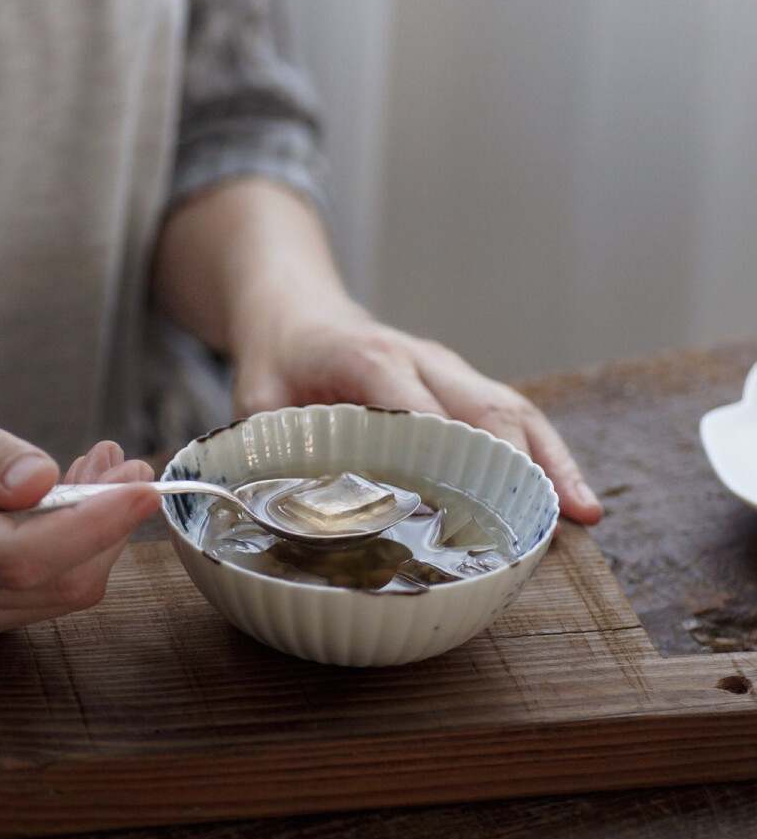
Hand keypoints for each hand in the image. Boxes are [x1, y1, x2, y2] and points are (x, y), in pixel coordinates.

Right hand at [0, 386, 157, 641]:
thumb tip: (41, 479)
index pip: (16, 554)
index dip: (92, 525)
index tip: (143, 486)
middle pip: (49, 581)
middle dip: (107, 524)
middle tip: (127, 464)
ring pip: (57, 593)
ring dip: (98, 535)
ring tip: (101, 472)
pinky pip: (44, 597)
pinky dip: (76, 551)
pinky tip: (72, 502)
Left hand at [233, 299, 601, 524]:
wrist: (297, 310)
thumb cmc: (277, 360)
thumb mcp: (256, 402)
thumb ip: (270, 449)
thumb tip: (288, 514)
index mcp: (370, 359)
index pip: (420, 410)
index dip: (447, 461)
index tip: (463, 517)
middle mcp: (422, 359)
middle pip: (485, 408)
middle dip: (519, 467)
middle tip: (541, 529)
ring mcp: (448, 371)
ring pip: (513, 410)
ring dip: (550, 463)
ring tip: (582, 516)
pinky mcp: (461, 385)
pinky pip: (514, 416)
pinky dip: (546, 457)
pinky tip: (573, 501)